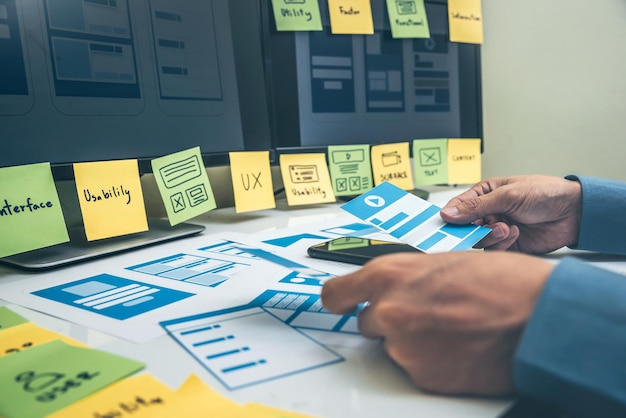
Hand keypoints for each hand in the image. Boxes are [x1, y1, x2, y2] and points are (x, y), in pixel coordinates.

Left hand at [321, 251, 552, 395]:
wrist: (540, 316)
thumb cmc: (501, 281)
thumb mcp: (442, 263)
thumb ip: (407, 278)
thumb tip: (394, 290)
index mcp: (389, 276)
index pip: (334, 295)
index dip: (341, 300)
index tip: (344, 303)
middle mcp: (388, 312)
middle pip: (368, 323)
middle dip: (390, 320)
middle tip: (427, 314)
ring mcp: (403, 348)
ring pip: (394, 346)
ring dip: (414, 341)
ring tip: (454, 330)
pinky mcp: (423, 378)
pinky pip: (417, 368)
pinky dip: (433, 362)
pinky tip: (461, 349)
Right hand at [440, 175, 581, 253]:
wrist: (574, 213)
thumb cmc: (545, 193)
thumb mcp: (507, 195)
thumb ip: (476, 206)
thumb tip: (448, 213)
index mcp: (486, 194)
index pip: (459, 206)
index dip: (451, 214)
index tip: (446, 222)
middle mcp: (489, 212)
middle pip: (466, 226)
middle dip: (472, 228)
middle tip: (479, 227)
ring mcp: (498, 229)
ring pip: (478, 240)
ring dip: (490, 235)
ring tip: (506, 228)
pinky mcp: (508, 245)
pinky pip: (494, 250)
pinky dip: (502, 244)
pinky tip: (515, 234)